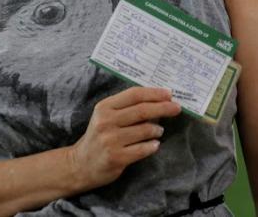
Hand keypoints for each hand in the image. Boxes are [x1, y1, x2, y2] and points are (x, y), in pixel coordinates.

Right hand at [66, 86, 180, 190]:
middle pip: (142, 110)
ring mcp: (110, 140)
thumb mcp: (106, 116)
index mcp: (104, 107)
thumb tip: (159, 99)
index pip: (134, 94)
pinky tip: (154, 145)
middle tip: (176, 108)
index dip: (154, 93)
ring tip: (158, 131)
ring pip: (145, 130)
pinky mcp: (116, 157)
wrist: (81, 164)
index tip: (169, 94)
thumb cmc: (99, 136)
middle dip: (163, 108)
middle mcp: (106, 121)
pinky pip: (143, 149)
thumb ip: (127, 107)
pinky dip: (152, 146)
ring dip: (157, 130)